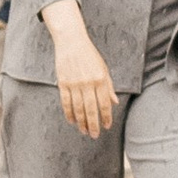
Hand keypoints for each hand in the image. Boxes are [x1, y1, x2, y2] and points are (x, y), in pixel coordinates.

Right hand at [44, 6, 116, 136]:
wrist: (71, 42)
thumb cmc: (90, 55)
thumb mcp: (103, 69)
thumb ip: (109, 87)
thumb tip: (114, 103)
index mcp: (101, 79)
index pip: (104, 103)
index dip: (106, 117)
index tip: (106, 127)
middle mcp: (88, 83)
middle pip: (91, 109)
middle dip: (93, 124)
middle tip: (94, 135)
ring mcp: (74, 83)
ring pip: (78, 108)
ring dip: (81, 122)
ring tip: (84, 131)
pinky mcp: (63, 83)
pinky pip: (66, 102)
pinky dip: (69, 113)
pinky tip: (72, 121)